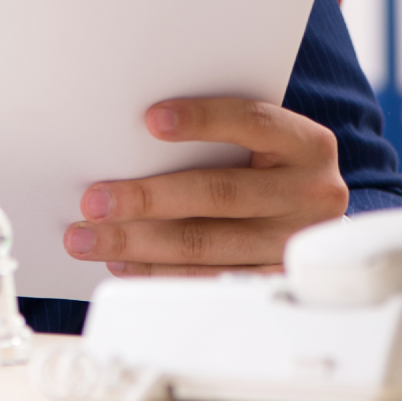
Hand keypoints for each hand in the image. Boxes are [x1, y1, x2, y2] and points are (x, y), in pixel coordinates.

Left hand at [64, 98, 348, 275]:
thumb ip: (218, 136)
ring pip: (206, 245)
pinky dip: (158, 271)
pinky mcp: (274, 280)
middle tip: (93, 201)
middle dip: (147, 198)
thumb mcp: (263, 140)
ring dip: (137, 242)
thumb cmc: (271, 164)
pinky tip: (123, 262)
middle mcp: (310, 194)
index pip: (253, 122)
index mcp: (307, 145)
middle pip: (219, 193)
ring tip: (88, 237)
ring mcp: (294, 243)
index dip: (203, 119)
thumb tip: (130, 140)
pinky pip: (206, 279)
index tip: (149, 119)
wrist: (313, 211)